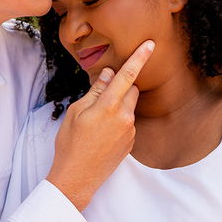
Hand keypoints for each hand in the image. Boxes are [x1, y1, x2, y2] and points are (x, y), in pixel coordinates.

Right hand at [45, 40, 153, 211]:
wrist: (78, 176)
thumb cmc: (70, 143)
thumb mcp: (76, 112)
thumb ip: (95, 91)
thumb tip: (108, 73)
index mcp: (109, 106)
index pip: (127, 75)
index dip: (139, 57)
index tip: (150, 44)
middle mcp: (125, 117)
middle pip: (132, 90)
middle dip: (121, 88)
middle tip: (101, 99)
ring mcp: (130, 131)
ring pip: (130, 107)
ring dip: (119, 106)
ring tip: (97, 123)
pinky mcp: (132, 142)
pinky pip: (128, 122)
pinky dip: (119, 121)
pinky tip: (103, 134)